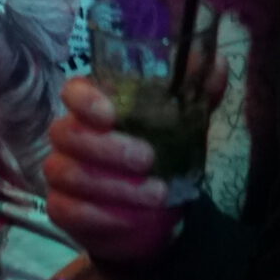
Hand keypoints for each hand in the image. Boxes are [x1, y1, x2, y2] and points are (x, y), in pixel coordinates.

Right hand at [44, 77, 180, 265]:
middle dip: (109, 147)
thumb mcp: (185, 126)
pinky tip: (128, 217)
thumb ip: (198, 95)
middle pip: (67, 133)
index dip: (85, 100)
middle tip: (149, 159)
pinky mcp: (62, 208)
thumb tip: (218, 63)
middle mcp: (70, 135)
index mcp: (94, 108)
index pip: (72, 91)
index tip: (111, 114)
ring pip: (69, 172)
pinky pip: (66, 208)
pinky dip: (98, 214)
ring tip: (157, 194)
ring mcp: (62, 171)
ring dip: (114, 184)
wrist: (152, 215)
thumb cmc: (161, 159)